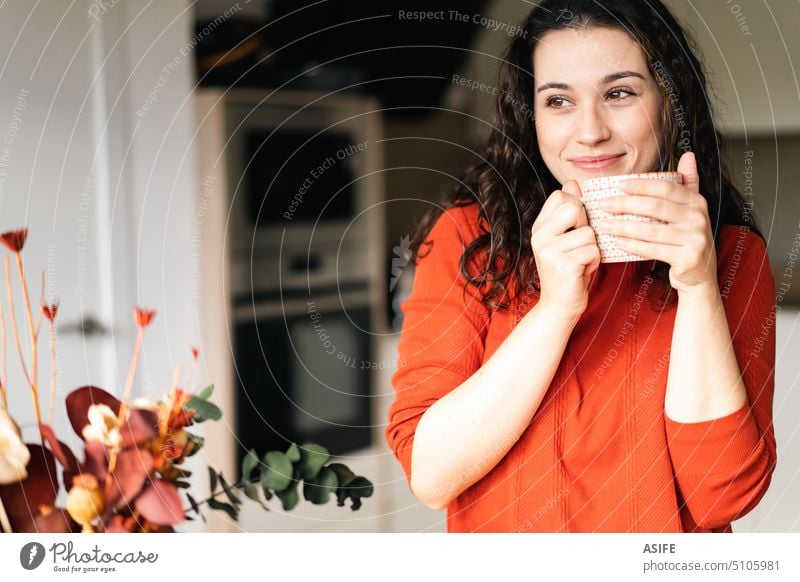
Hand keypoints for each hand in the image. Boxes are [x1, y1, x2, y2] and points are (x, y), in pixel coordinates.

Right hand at [531, 180, 600, 316]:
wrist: (560, 305)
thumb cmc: (569, 269)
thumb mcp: (567, 237)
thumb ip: (569, 211)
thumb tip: (572, 182)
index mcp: (539, 227)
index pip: (561, 196)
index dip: (576, 208)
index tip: (574, 228)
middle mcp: (539, 236)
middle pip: (574, 208)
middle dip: (585, 225)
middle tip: (578, 245)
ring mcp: (549, 250)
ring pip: (588, 232)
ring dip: (592, 248)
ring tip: (581, 261)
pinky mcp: (563, 265)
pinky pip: (593, 250)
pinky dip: (594, 261)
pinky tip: (582, 270)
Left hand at [592, 152, 716, 293]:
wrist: (699, 274)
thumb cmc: (687, 238)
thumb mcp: (691, 210)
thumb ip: (689, 183)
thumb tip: (687, 155)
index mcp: (697, 202)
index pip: (665, 188)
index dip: (641, 185)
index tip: (618, 185)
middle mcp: (698, 218)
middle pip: (655, 207)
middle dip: (625, 204)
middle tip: (603, 204)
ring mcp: (695, 239)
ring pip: (651, 230)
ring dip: (623, 227)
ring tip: (604, 224)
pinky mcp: (687, 259)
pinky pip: (653, 250)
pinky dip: (633, 245)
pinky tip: (618, 242)